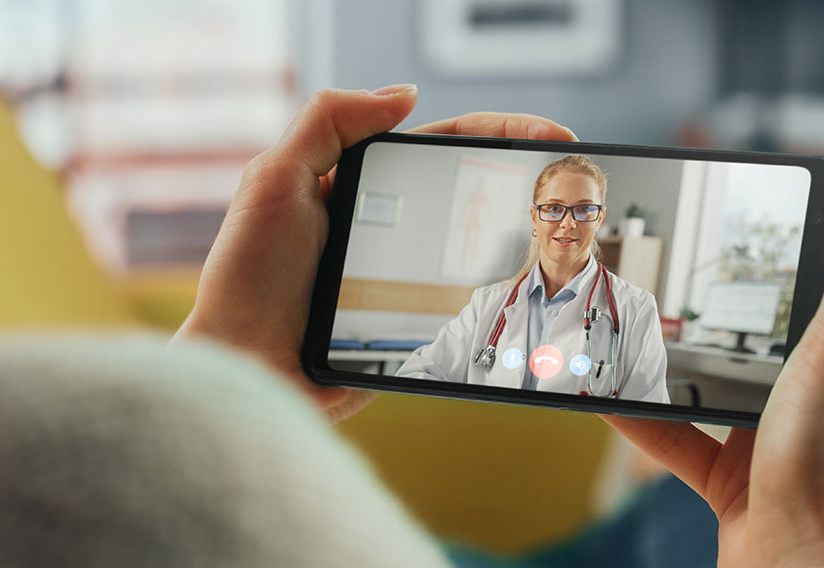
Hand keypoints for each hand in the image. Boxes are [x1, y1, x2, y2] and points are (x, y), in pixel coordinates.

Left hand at [173, 85, 576, 422]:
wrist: (244, 370)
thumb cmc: (247, 279)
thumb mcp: (273, 182)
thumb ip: (328, 124)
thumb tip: (404, 94)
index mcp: (359, 183)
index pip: (444, 142)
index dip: (500, 131)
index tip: (551, 134)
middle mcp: (389, 224)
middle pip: (474, 186)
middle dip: (530, 175)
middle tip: (579, 178)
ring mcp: (406, 273)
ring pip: (481, 242)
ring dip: (528, 232)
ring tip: (575, 228)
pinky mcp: (413, 323)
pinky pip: (470, 299)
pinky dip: (508, 289)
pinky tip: (538, 284)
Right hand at [603, 177, 823, 566]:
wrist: (796, 567)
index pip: (817, 287)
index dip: (785, 249)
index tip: (746, 216)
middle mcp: (809, 397)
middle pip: (753, 335)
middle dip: (712, 307)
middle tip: (665, 270)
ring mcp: (767, 440)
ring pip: (707, 386)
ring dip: (667, 362)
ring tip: (623, 327)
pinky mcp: (729, 478)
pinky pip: (675, 438)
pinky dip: (639, 419)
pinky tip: (604, 396)